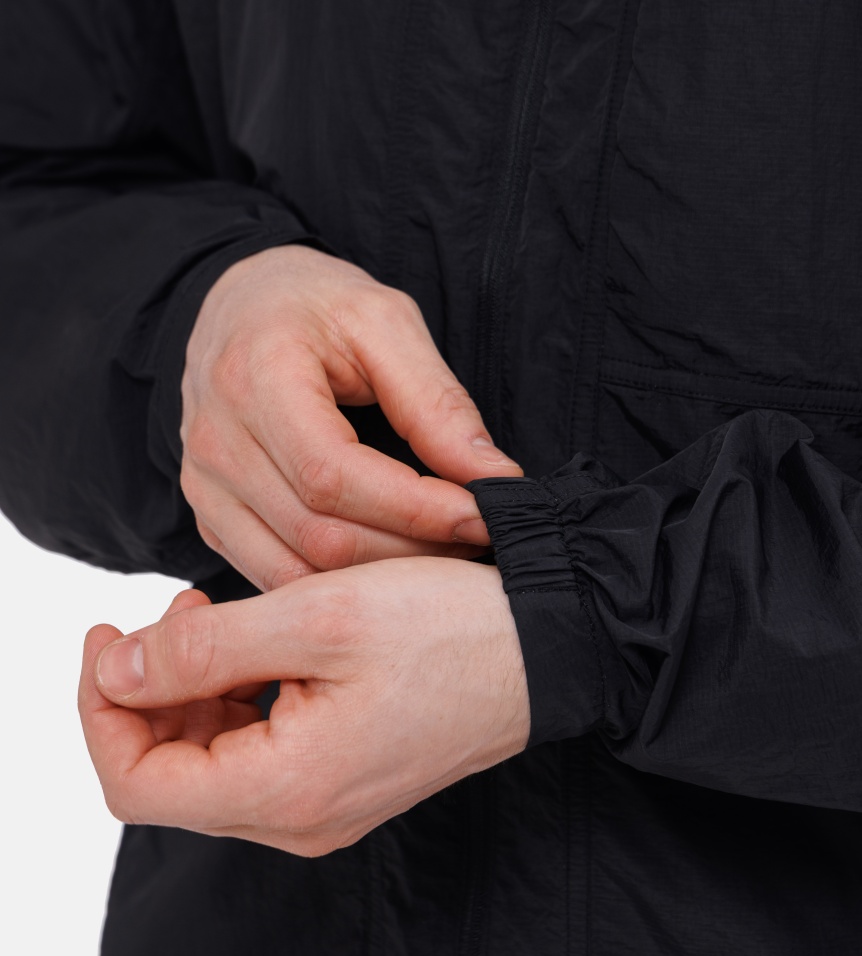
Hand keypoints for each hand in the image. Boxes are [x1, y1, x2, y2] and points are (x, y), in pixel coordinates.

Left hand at [79, 559, 529, 855]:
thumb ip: (205, 648)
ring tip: (212, 618)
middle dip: (145, 696)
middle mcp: (303, 819)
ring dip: (190, 695)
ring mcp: (327, 806)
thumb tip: (118, 670)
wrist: (548, 648)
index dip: (100, 707)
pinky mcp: (347, 781)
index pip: (136, 782)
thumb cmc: (450, 627)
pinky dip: (235, 703)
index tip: (110, 633)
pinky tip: (258, 648)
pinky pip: (259, 757)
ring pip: (211, 767)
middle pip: (169, 779)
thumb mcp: (320, 617)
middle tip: (166, 614)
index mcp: (288, 789)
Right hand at [180, 245, 521, 590]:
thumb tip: (496, 477)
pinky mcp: (212, 515)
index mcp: (254, 377)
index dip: (418, 509)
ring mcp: (204, 486)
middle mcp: (215, 441)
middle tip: (476, 539)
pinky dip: (339, 584)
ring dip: (382, 578)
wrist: (244, 304)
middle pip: (319, 533)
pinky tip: (391, 562)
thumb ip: (438, 404)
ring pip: (298, 569)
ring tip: (442, 552)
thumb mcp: (386, 324)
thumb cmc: (317, 305)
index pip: (334, 476)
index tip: (485, 515)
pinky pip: (276, 576)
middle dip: (412, 550)